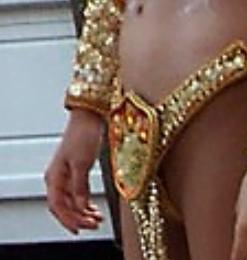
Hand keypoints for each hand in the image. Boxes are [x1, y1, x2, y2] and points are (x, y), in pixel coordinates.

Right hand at [44, 109, 104, 234]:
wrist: (90, 114)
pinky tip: (94, 207)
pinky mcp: (76, 170)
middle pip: (64, 206)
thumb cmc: (83, 133)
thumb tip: (81, 206)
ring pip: (72, 201)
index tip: (81, 228)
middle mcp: (58, 177)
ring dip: (83, 211)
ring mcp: (66, 174)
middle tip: (93, 224)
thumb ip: (80, 187)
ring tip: (97, 218)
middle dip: (78, 217)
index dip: (68, 220)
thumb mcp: (82, 163)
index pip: (57, 206)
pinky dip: (86, 202)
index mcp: (54, 176)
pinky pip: (78, 193)